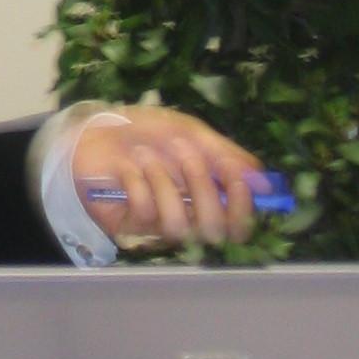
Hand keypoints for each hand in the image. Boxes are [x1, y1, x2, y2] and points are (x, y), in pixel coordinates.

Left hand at [72, 106, 262, 246]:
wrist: (93, 130)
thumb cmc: (143, 130)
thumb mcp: (188, 130)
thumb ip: (225, 153)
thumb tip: (265, 181)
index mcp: (207, 193)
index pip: (239, 222)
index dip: (242, 205)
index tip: (234, 178)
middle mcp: (188, 213)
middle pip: (216, 228)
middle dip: (202, 187)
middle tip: (183, 152)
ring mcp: (159, 222)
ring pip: (179, 224)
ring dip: (163, 182)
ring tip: (145, 156)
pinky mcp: (130, 224)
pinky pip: (144, 212)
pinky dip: (136, 182)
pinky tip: (125, 168)